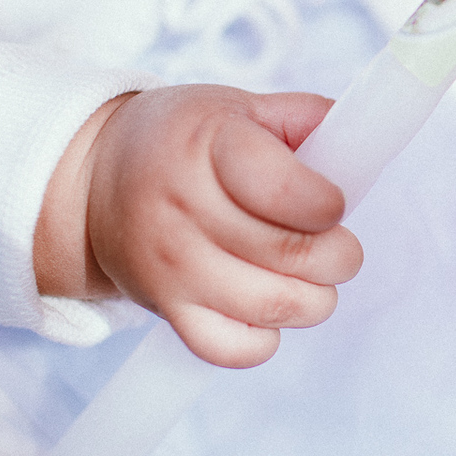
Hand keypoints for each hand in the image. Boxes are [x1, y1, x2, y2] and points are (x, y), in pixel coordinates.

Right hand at [35, 85, 362, 368]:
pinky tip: (268, 304)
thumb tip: (362, 135)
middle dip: (340, 255)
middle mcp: (183, 209)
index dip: (330, 204)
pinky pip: (233, 348)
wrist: (92, 180)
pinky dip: (266, 336)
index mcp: (209, 146)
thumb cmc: (181, 140)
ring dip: (317, 297)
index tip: (333, 202)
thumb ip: (305, 117)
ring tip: (312, 275)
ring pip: (276, 306)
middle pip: (294, 255)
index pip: (287, 193)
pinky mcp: (166, 310)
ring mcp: (172, 267)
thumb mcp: (238, 106)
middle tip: (338, 244)